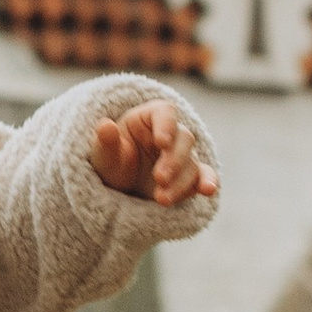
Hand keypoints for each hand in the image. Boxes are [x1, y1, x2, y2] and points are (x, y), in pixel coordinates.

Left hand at [94, 97, 218, 208]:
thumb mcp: (103, 153)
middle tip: (159, 178)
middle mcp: (171, 133)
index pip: (165, 112)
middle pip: (184, 139)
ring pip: (191, 163)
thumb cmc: (111, 161)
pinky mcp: (190, 176)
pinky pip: (204, 176)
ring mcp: (182, 155)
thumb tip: (105, 126)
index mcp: (149, 117)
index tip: (162, 143)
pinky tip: (207, 190)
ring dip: (180, 182)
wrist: (119, 186)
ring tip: (162, 199)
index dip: (167, 125)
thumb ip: (106, 141)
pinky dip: (208, 182)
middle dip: (173, 160)